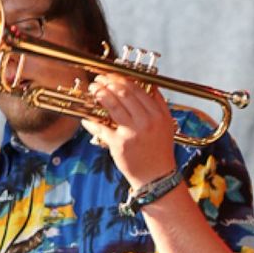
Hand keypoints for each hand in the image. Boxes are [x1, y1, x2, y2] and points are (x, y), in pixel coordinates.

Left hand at [82, 74, 177, 189]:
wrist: (157, 177)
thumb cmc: (160, 151)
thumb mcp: (167, 125)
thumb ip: (160, 104)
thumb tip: (151, 85)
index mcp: (158, 114)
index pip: (137, 89)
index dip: (121, 79)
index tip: (112, 75)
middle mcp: (146, 121)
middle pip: (123, 93)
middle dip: (108, 82)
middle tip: (99, 79)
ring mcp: (132, 132)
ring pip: (112, 105)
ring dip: (100, 93)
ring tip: (93, 89)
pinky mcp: (119, 145)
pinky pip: (101, 128)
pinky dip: (92, 121)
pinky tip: (86, 118)